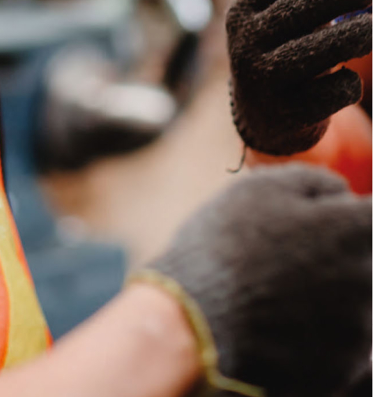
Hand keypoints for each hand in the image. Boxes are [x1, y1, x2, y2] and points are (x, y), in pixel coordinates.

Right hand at [133, 165, 370, 396]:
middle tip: (282, 263)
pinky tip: (273, 330)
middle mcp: (369, 280)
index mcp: (356, 231)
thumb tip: (342, 192)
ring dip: (322, 299)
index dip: (347, 219)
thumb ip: (312, 181)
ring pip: (351, 305)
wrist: (194, 327)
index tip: (320, 226)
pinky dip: (311, 337)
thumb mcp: (257, 190)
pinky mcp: (342, 368)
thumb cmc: (223, 249)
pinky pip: (336, 345)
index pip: (373, 217)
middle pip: (364, 263)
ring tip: (270, 300)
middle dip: (332, 260)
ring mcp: (360, 330)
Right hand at [227, 0, 371, 154]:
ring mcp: (264, 80)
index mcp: (245, 10)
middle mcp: (246, 43)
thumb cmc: (286, 39)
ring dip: (354, 34)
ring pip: (314, 52)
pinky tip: (350, 76)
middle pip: (298, 10)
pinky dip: (345, 84)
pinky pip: (325, 95)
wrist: (268, 114)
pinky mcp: (286, 113)